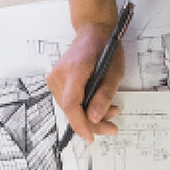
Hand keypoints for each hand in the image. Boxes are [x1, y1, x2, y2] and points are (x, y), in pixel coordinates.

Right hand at [46, 22, 123, 142]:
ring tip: (112, 113)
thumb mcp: (114, 72)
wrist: (93, 31)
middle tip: (112, 129)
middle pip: (71, 108)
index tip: (91, 137)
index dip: (80, 123)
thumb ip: (104, 95)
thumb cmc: (105, 48)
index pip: (72, 103)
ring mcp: (54, 78)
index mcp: (75, 69)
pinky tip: (99, 108)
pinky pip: (69, 101)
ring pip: (70, 107)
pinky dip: (84, 107)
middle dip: (91, 123)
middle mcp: (59, 75)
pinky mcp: (56, 82)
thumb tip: (94, 118)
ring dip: (89, 116)